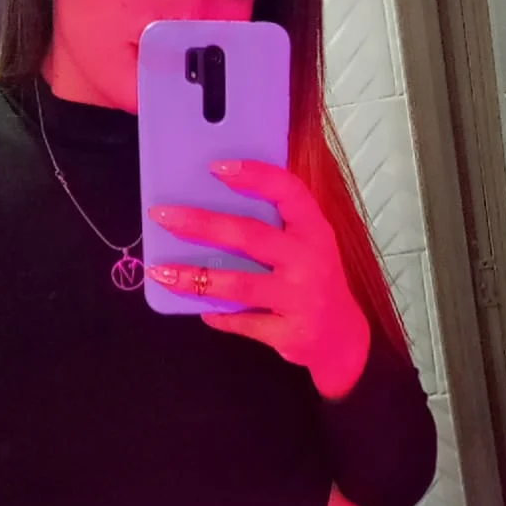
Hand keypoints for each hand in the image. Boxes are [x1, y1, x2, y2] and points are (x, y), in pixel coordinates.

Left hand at [147, 159, 370, 397]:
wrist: (344, 338)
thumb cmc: (315, 283)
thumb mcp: (308, 247)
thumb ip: (275, 228)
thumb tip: (210, 213)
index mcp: (315, 231)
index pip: (289, 191)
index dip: (255, 175)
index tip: (216, 167)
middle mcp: (310, 261)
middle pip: (250, 235)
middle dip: (202, 224)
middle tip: (163, 215)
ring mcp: (301, 298)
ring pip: (239, 283)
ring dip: (196, 278)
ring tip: (161, 272)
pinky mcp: (290, 333)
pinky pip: (242, 321)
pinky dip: (218, 315)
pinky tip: (201, 309)